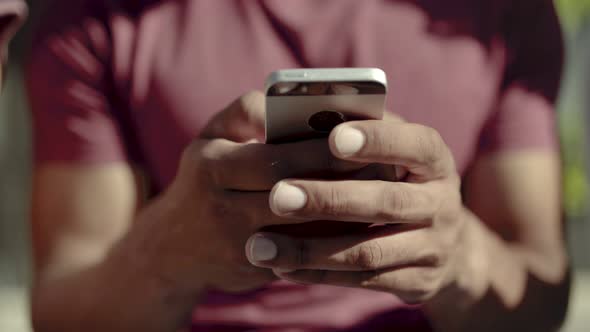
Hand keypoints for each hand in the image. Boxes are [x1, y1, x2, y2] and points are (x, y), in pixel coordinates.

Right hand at [124, 92, 360, 293]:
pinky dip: (333, 238)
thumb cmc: (205, 176)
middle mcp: (222, 207)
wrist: (174, 246)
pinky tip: (359, 222)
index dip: (319, 150)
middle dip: (339, 178)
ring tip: (379, 192)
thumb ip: (246, 111)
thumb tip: (290, 102)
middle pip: (293, 192)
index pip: (274, 157)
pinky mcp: (254, 269)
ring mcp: (237, 244)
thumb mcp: (211, 137)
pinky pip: (302, 252)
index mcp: (212, 166)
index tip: (358, 139)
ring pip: (303, 228)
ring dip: (344, 212)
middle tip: (383, 165)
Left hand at [246, 120, 477, 303]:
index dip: (377, 140)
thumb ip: (361, 131)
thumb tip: (309, 114)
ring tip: (261, 245)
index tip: (333, 137)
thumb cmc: (398, 180)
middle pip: (385, 202)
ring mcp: (434, 248)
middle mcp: (441, 204)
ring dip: (311, 249)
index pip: (415, 144)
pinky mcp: (419, 283)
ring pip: (367, 252)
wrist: (444, 244)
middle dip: (328, 199)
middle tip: (278, 196)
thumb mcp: (393, 152)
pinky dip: (319, 274)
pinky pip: (362, 281)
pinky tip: (281, 266)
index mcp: (435, 160)